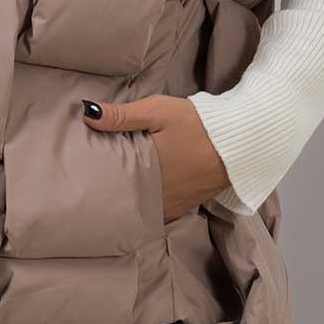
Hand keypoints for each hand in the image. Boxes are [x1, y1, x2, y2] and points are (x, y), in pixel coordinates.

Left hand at [81, 93, 231, 222]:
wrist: (241, 141)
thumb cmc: (197, 124)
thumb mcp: (158, 111)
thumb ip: (121, 116)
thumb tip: (87, 114)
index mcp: (146, 173)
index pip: (110, 183)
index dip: (95, 179)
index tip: (83, 172)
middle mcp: (157, 196)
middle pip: (125, 199)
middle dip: (110, 192)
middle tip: (92, 183)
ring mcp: (173, 205)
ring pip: (141, 208)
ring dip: (129, 201)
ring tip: (112, 190)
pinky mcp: (186, 205)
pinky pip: (159, 212)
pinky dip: (147, 206)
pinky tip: (139, 197)